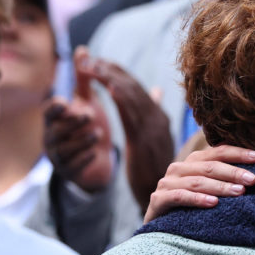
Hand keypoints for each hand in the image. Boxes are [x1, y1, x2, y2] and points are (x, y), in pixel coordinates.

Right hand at [44, 47, 112, 191]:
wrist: (98, 160)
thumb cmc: (88, 126)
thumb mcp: (86, 101)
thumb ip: (83, 78)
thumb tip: (83, 49)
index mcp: (55, 120)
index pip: (50, 111)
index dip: (55, 106)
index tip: (65, 100)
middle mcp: (51, 138)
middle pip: (56, 130)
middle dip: (72, 122)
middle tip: (90, 114)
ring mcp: (58, 157)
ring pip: (65, 148)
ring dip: (81, 140)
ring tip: (98, 133)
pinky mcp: (69, 172)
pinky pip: (73, 166)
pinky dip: (84, 158)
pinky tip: (96, 152)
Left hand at [75, 50, 175, 211]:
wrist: (166, 194)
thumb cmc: (155, 167)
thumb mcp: (155, 138)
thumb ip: (152, 114)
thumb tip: (156, 90)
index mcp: (158, 116)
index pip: (137, 86)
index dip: (117, 72)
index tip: (98, 62)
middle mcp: (158, 118)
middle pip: (133, 86)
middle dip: (110, 70)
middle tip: (89, 59)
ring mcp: (153, 128)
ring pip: (131, 96)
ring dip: (109, 79)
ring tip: (91, 68)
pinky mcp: (144, 141)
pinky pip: (131, 116)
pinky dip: (121, 99)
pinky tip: (108, 88)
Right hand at [143, 145, 254, 222]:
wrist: (160, 227)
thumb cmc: (192, 208)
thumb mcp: (209, 190)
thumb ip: (225, 179)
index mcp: (193, 161)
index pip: (218, 152)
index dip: (239, 153)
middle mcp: (179, 168)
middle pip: (209, 166)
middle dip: (233, 172)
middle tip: (253, 180)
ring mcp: (167, 183)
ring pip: (197, 181)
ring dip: (220, 186)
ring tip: (240, 192)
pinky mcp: (158, 200)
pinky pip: (180, 197)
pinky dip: (197, 199)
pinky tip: (214, 203)